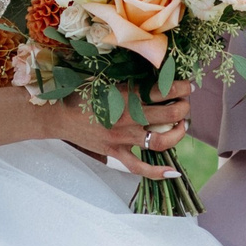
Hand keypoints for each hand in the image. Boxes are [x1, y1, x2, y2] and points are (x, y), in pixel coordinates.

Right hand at [53, 80, 191, 175]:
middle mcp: (129, 118)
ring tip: (182, 125)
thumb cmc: (80, 91)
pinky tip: (173, 172)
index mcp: (127, 95)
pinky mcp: (115, 152)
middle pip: (170, 115)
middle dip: (184, 107)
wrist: (57, 114)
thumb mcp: (105, 77)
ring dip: (178, 133)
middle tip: (186, 103)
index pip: (164, 90)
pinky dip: (157, 172)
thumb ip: (128, 77)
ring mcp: (123, 138)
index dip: (182, 87)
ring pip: (161, 141)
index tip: (188, 86)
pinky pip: (139, 167)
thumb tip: (153, 73)